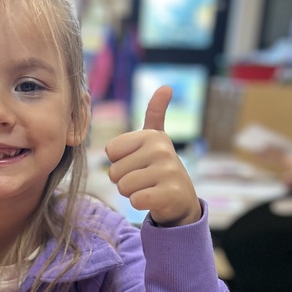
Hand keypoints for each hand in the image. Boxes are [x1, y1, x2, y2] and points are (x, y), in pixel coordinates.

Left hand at [105, 86, 201, 226]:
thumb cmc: (159, 169)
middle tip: (144, 180)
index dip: (119, 163)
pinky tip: (153, 199)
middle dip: (124, 181)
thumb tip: (166, 87)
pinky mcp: (170, 193)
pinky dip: (140, 204)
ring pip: (124, 187)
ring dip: (131, 193)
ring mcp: (168, 171)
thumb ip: (155, 114)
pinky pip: (135, 200)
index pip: (111, 151)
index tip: (137, 164)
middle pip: (114, 172)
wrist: (181, 200)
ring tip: (148, 189)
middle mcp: (161, 149)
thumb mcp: (156, 140)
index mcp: (152, 135)